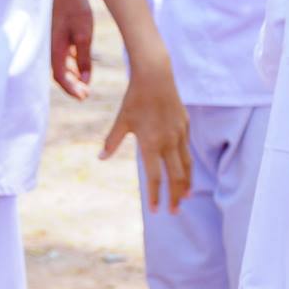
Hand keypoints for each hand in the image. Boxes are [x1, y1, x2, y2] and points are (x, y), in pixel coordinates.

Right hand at [50, 0, 95, 100]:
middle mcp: (48, 47)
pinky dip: (70, 63)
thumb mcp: (84, 35)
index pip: (60, 77)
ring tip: (85, 83)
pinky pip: (60, 55)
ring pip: (60, 65)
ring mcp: (50, 41)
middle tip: (86, 93)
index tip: (85, 97)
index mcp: (53, 49)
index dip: (72, 89)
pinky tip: (80, 67)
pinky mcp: (54, 35)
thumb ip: (84, 58)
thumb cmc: (75, 8)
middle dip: (73, 85)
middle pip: (59, 73)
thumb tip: (86, 80)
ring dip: (72, 75)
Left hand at [100, 51, 190, 211]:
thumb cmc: (134, 98)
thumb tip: (100, 158)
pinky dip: (188, 164)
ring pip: (187, 165)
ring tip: (186, 197)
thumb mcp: (122, 120)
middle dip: (176, 196)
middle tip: (175, 211)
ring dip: (187, 184)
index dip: (155, 195)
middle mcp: (168, 141)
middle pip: (176, 177)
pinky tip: (186, 171)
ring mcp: (180, 134)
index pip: (154, 177)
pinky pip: (188, 150)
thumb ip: (112, 141)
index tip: (155, 210)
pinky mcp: (186, 125)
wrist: (155, 76)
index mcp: (151, 143)